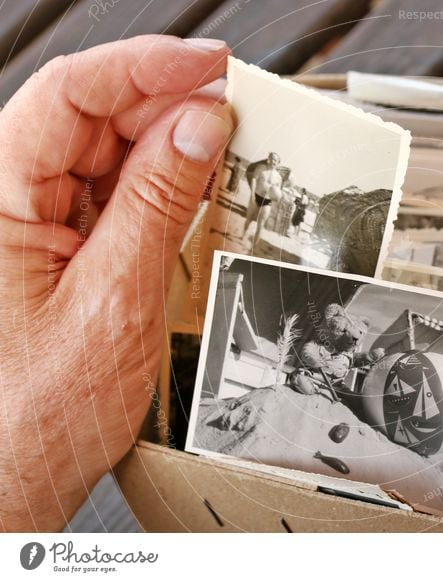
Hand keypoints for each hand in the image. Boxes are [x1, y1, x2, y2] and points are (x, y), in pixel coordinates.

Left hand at [0, 35, 233, 530]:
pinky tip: (196, 186)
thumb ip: (157, 205)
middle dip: (168, 106)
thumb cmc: (32, 417)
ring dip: (169, 146)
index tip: (210, 65)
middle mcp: (3, 201)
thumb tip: (199, 130)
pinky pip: (113, 195)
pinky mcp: (57, 247)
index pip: (71, 95)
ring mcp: (30, 223)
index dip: (146, 67)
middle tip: (235, 110)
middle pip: (91, 117)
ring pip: (106, 153)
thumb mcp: (114, 301)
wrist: (11, 481)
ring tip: (227, 150)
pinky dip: (160, 186)